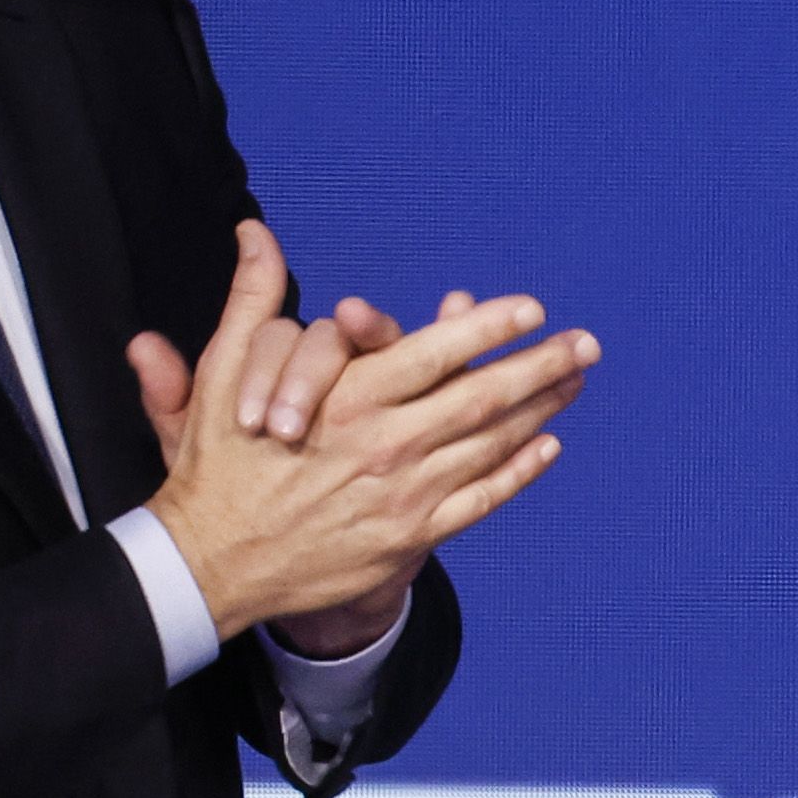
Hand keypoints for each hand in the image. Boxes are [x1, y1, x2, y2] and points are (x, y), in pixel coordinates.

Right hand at [129, 222, 593, 641]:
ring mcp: (403, 494)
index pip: (432, 352)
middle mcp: (383, 444)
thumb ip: (250, 302)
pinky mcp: (408, 537)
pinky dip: (519, 472)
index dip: (487, 329)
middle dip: (540, 367)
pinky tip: (547, 446)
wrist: (211, 563)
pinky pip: (479, 500)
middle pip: (480, 398)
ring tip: (574, 383)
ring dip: (539, 411)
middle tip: (586, 345)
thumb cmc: (218, 463)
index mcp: (344, 400)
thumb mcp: (223, 374)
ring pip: (489, 446)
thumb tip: (255, 234)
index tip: (532, 309)